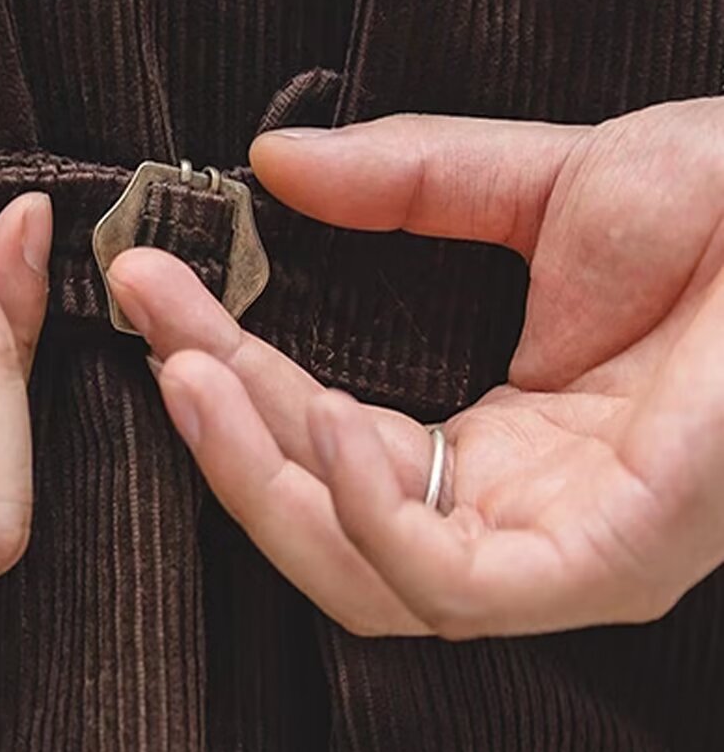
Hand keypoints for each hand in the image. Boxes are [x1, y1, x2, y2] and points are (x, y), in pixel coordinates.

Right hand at [106, 98, 723, 638]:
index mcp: (494, 447)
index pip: (320, 440)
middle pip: (319, 519)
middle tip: (156, 329)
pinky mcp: (595, 568)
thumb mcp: (535, 184)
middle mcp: (512, 516)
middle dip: (222, 426)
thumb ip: (401, 184)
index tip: (156, 292)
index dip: (227, 373)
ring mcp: (554, 555)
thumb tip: (271, 168)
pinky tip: (324, 422)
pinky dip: (364, 514)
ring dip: (262, 479)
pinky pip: (444, 583)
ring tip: (200, 373)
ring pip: (358, 576)